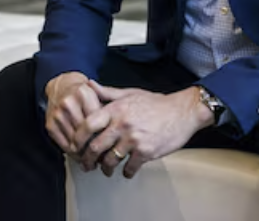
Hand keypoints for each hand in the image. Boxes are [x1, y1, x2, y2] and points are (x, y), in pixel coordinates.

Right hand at [44, 72, 101, 158]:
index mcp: (84, 94)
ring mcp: (57, 114)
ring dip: (83, 154)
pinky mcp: (50, 124)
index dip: (104, 136)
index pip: (97, 122)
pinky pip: (63, 145)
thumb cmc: (84, 96)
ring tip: (92, 158)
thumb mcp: (99, 96)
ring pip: (74, 142)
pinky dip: (72, 153)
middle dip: (94, 148)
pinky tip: (80, 154)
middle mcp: (68, 103)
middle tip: (102, 156)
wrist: (62, 87)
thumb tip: (114, 135)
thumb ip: (108, 110)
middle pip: (85, 134)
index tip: (109, 146)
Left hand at [75, 82, 213, 178]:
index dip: (77, 138)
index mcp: (116, 109)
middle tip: (86, 164)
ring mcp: (134, 139)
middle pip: (95, 146)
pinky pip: (130, 168)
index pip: (88, 124)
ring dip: (106, 169)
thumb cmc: (156, 103)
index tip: (75, 146)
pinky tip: (127, 171)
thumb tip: (88, 84)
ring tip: (107, 170)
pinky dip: (127, 172)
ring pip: (110, 160)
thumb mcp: (130, 93)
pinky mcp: (146, 151)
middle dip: (87, 159)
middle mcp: (122, 123)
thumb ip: (107, 92)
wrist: (183, 111)